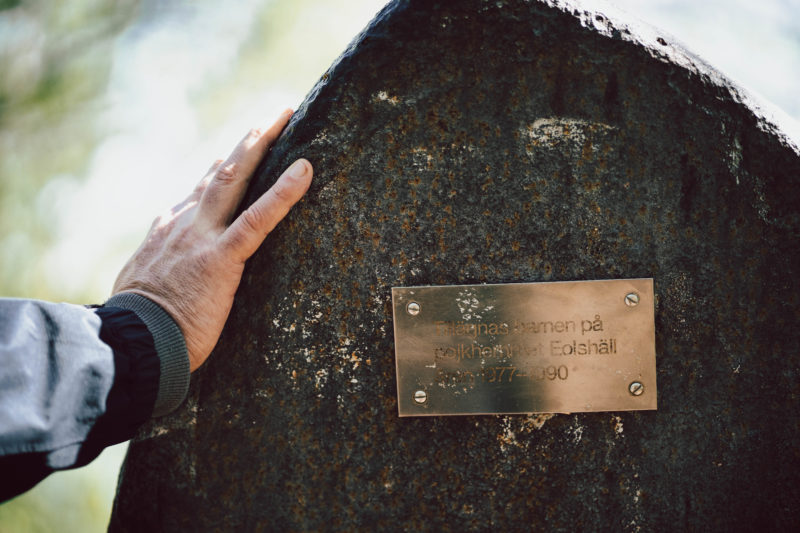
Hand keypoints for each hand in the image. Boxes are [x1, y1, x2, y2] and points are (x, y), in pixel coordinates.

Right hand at [112, 110, 311, 371]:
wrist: (129, 344)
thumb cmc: (140, 327)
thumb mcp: (144, 282)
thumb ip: (159, 261)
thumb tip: (161, 255)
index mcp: (168, 231)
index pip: (200, 191)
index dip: (222, 168)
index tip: (237, 151)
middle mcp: (184, 224)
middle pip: (220, 173)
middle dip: (248, 142)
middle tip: (271, 117)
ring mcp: (202, 238)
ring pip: (235, 180)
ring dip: (261, 145)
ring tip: (283, 118)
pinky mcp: (221, 259)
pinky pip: (257, 220)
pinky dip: (282, 193)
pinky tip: (304, 171)